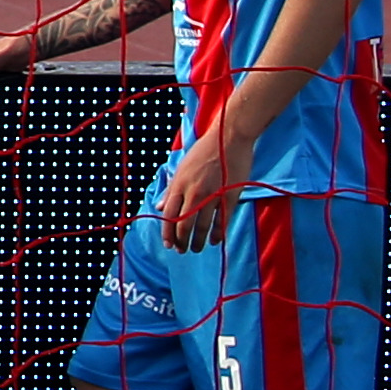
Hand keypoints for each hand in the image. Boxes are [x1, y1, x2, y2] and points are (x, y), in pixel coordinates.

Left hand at [156, 129, 241, 251]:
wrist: (229, 138)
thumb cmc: (204, 150)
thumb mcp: (181, 167)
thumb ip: (171, 189)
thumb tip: (160, 207)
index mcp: (179, 184)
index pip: (169, 214)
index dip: (167, 232)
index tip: (168, 244)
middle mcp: (194, 192)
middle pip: (183, 223)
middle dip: (181, 241)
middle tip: (181, 251)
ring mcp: (213, 195)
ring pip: (202, 225)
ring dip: (198, 241)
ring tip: (196, 249)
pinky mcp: (230, 196)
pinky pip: (222, 220)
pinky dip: (217, 233)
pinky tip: (214, 241)